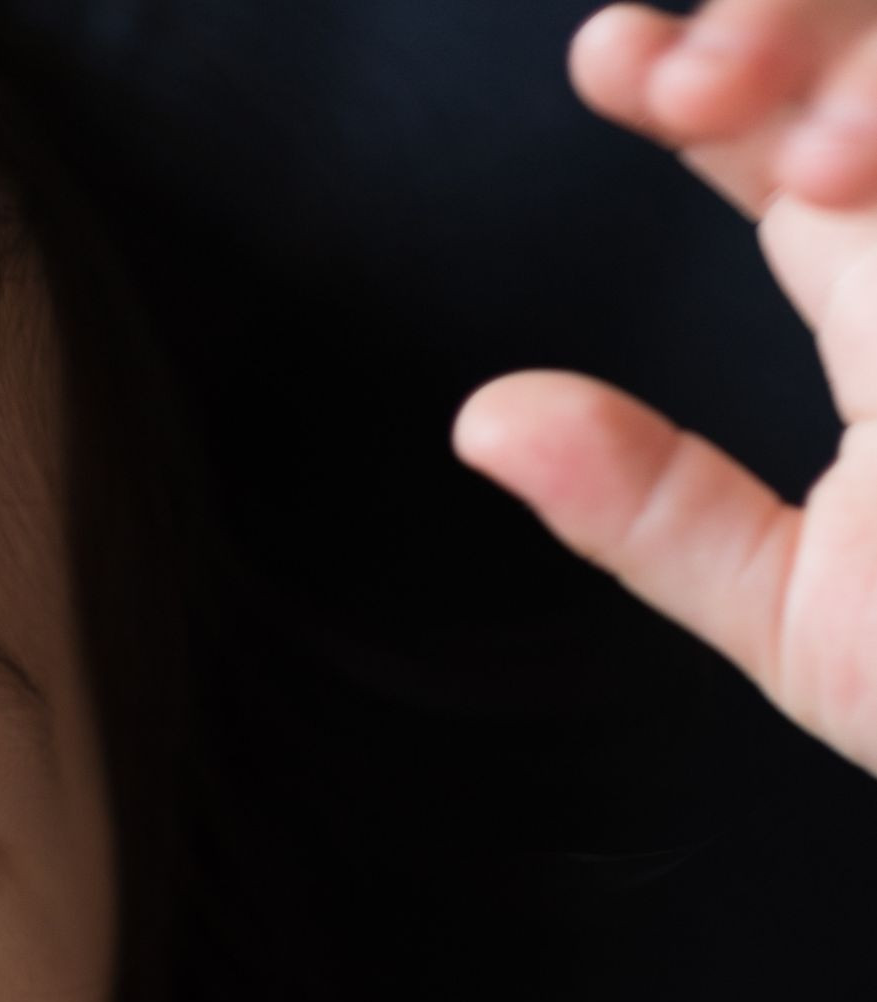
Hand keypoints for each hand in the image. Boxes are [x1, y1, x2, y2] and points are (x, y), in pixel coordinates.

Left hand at [455, 1, 876, 771]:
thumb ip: (657, 516)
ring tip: (784, 146)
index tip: (605, 66)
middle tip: (686, 78)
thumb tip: (485, 421)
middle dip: (785, 35)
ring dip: (867, 70)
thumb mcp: (809, 621)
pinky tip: (853, 173)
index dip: (705, 83)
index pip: (793, 147)